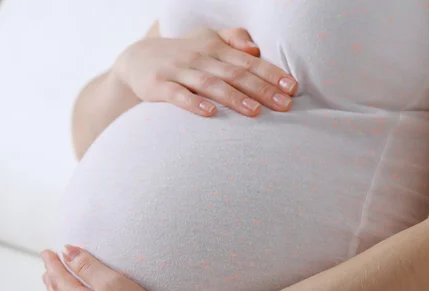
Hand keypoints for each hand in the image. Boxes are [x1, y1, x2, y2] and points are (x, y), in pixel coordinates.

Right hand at [112, 27, 297, 116]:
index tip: (292, 88)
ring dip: (234, 98)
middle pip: (235, 73)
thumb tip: (255, 49)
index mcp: (215, 47)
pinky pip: (177, 95)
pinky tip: (210, 113)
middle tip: (284, 105)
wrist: (136, 59)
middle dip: (262, 89)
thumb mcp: (207, 39)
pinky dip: (193, 104)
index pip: (249, 62)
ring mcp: (178, 71)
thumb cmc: (182, 53)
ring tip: (255, 111)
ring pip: (210, 84)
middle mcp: (200, 57)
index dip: (272, 74)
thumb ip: (233, 39)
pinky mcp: (158, 86)